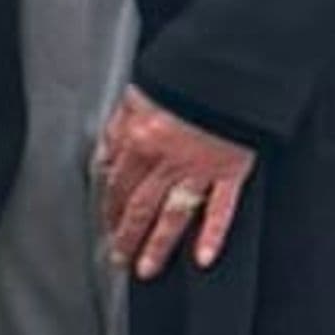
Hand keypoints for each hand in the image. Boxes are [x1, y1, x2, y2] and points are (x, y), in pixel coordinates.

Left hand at [98, 86, 254, 278]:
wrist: (227, 66)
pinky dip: (213, 234)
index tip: (107, 227)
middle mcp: (165, 158)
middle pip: (139, 206)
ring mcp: (199, 167)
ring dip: (158, 245)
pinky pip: (221, 208)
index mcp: (139, 139)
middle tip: (119, 259)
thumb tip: (103, 159)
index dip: (109, 209)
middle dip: (126, 236)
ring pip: (173, 214)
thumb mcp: (136, 97)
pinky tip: (203, 257)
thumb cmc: (182, 78)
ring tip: (147, 269)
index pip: (117, 184)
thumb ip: (117, 130)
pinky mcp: (231, 169)